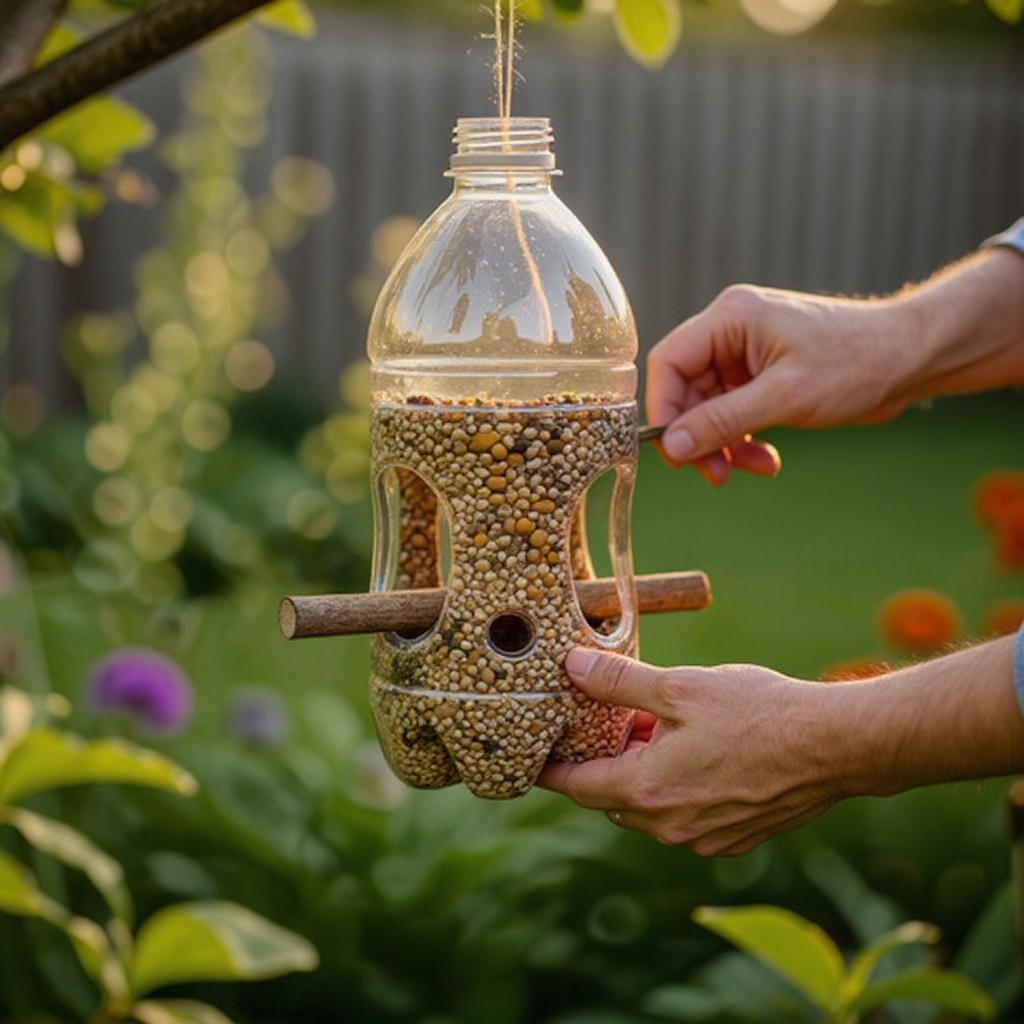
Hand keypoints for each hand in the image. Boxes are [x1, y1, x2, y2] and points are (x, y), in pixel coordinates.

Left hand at [537, 648, 842, 855]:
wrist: (836, 746)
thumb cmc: (758, 713)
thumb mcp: (680, 687)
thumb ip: (619, 682)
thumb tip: (572, 666)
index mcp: (647, 791)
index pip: (576, 787)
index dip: (551, 771)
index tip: (533, 761)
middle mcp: (669, 826)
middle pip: (612, 797)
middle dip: (605, 762)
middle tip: (611, 720)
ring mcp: (703, 838)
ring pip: (650, 808)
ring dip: (644, 773)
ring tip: (659, 727)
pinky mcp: (732, 838)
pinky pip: (685, 816)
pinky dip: (677, 788)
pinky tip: (699, 751)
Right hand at [647, 285, 913, 484]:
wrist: (911, 359)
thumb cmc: (856, 363)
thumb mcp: (784, 397)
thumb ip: (722, 421)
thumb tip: (671, 446)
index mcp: (730, 318)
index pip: (669, 362)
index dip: (664, 409)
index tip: (674, 452)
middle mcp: (731, 331)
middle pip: (687, 390)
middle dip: (699, 436)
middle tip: (715, 474)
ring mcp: (746, 354)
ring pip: (709, 407)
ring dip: (724, 444)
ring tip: (750, 469)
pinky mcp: (762, 376)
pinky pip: (734, 412)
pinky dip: (744, 439)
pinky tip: (766, 459)